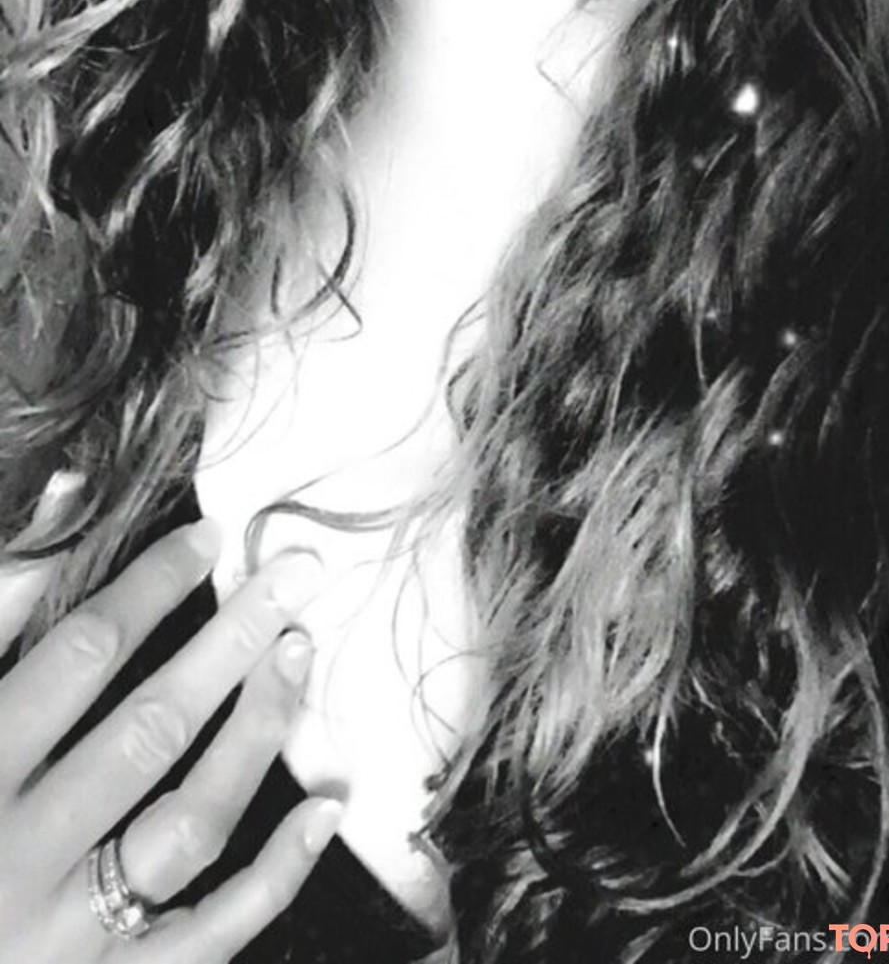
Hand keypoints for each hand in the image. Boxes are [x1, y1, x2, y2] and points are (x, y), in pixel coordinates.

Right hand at [0, 518, 339, 960]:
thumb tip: (58, 503)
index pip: (76, 660)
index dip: (149, 590)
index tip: (211, 536)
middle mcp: (18, 861)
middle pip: (148, 733)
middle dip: (228, 644)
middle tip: (292, 577)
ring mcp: (66, 940)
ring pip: (189, 826)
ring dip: (255, 735)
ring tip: (297, 656)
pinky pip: (210, 937)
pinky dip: (275, 875)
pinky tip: (324, 808)